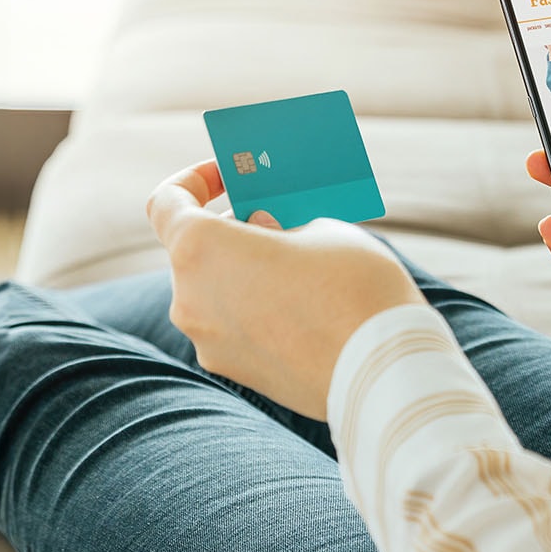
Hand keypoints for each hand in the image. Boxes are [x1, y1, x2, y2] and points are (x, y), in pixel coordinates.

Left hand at [146, 160, 422, 420]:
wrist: (384, 374)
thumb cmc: (353, 289)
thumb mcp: (322, 228)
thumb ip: (279, 223)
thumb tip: (262, 233)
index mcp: (198, 249)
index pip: (167, 203)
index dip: (194, 181)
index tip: (229, 177)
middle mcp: (188, 298)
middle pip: (193, 250)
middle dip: (230, 230)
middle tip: (276, 219)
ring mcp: (207, 341)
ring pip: (214, 290)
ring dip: (243, 271)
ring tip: (295, 263)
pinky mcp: (233, 371)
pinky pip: (233, 325)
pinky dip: (254, 307)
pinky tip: (300, 304)